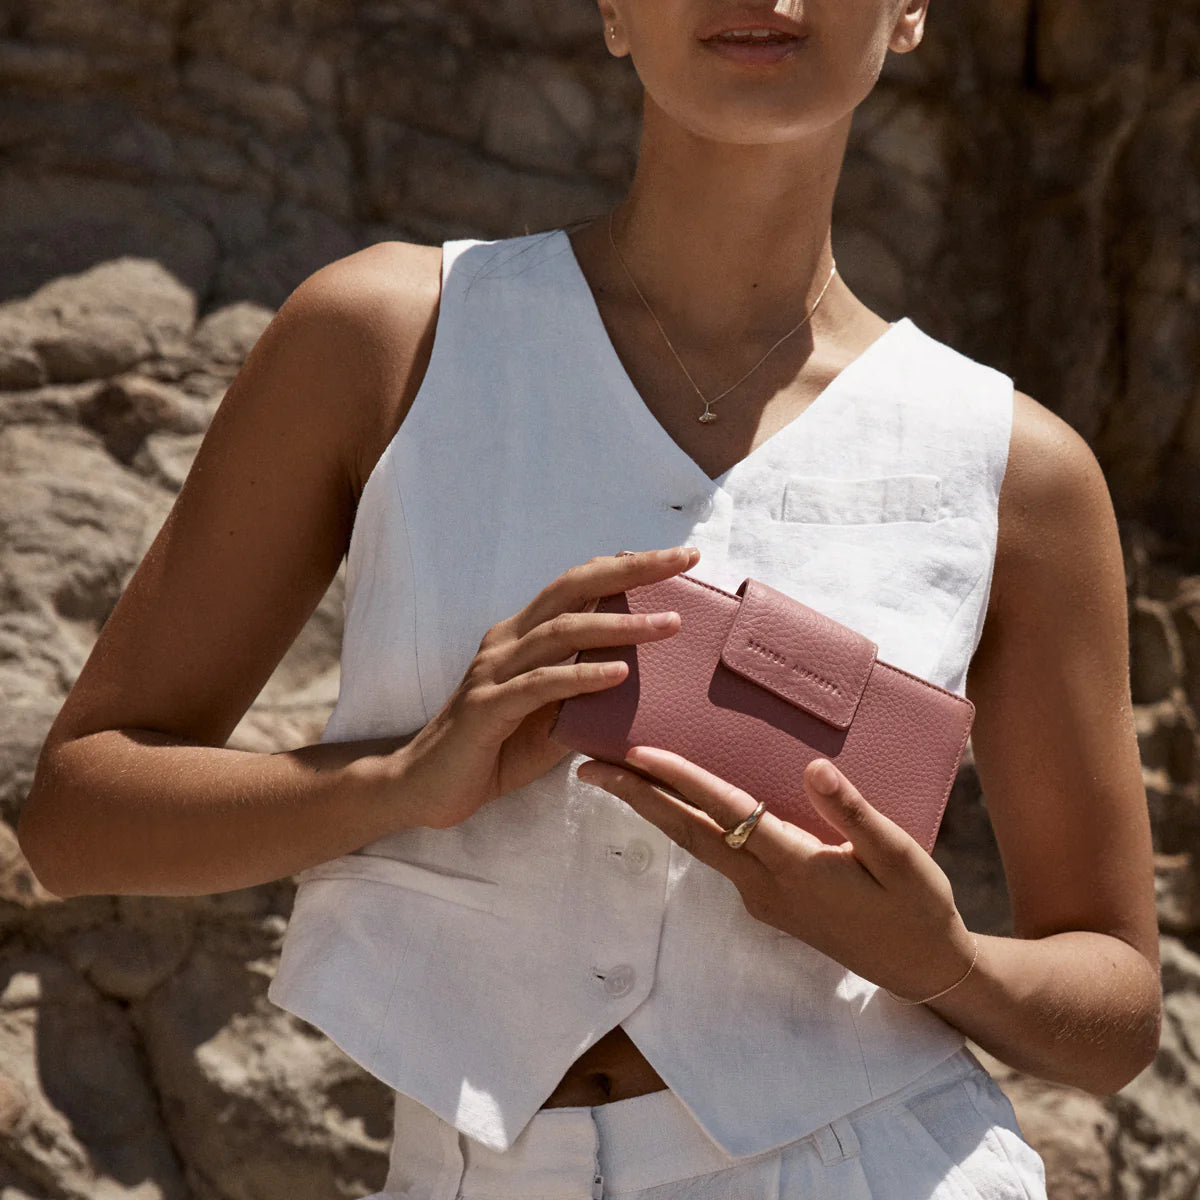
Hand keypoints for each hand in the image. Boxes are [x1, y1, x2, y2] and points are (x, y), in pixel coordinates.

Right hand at [396, 547, 697, 828]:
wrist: (425, 788)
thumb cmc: (494, 750)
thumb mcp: (553, 717)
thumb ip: (587, 693)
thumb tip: (641, 685)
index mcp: (524, 636)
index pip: (578, 586)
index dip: (624, 567)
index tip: (675, 558)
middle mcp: (509, 642)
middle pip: (573, 589)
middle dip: (632, 571)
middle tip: (682, 559)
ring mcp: (495, 672)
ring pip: (563, 632)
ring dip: (621, 625)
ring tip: (670, 625)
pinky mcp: (488, 708)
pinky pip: (541, 685)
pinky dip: (582, 676)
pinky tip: (619, 673)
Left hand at [576, 745, 977, 1001]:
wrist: (923, 969)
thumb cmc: (917, 907)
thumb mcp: (898, 856)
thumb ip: (852, 812)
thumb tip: (812, 767)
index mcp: (795, 866)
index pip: (726, 812)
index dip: (681, 780)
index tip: (639, 754)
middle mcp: (765, 884)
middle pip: (688, 832)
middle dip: (636, 797)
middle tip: (588, 768)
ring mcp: (761, 897)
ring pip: (696, 846)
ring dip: (653, 811)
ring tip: (617, 780)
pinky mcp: (768, 901)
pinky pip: (716, 855)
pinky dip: (687, 824)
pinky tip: (679, 806)